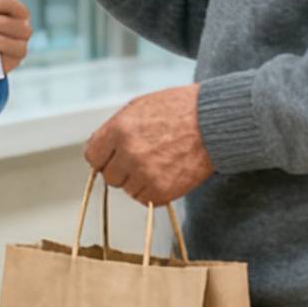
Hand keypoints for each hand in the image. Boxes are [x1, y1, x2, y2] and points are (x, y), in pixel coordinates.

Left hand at [84, 85, 212, 205]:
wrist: (214, 122)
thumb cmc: (180, 109)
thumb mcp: (139, 107)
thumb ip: (115, 129)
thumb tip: (101, 149)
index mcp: (119, 129)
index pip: (93, 156)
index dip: (104, 156)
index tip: (113, 156)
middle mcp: (129, 153)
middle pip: (110, 176)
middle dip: (122, 168)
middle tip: (143, 158)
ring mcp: (145, 174)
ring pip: (127, 189)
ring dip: (138, 180)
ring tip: (159, 163)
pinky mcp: (163, 191)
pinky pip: (146, 199)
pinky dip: (154, 190)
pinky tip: (167, 173)